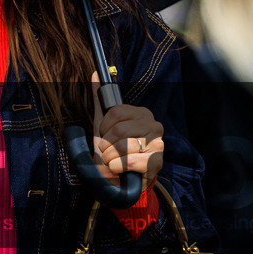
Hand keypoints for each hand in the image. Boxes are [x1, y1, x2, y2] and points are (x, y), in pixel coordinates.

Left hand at [90, 71, 163, 189]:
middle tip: (108, 152)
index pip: (115, 112)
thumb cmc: (113, 151)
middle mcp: (154, 125)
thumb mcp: (104, 125)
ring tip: (113, 162)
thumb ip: (100, 100)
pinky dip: (118, 168)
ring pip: (123, 146)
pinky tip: (120, 170)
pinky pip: (129, 161)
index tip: (105, 136)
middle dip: (106, 145)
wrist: (120, 180)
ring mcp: (158, 144)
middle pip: (118, 129)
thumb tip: (95, 73)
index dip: (104, 128)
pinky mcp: (157, 162)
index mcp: (141, 114)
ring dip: (110, 158)